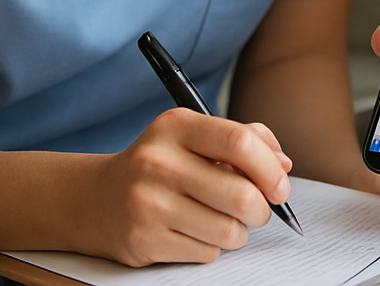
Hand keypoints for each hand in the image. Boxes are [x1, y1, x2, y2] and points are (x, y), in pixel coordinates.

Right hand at [79, 108, 293, 265]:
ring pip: (227, 230)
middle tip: (259, 209)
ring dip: (239, 231)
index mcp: (177, 126)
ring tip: (227, 220)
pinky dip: (212, 247)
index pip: (239, 142)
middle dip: (262, 209)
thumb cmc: (162, 163)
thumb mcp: (194, 135)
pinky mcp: (143, 241)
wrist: (96, 199)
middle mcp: (159, 162)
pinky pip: (205, 253)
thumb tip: (283, 164)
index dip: (269, 167)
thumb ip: (243, 139)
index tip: (280, 185)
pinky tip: (196, 232)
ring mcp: (149, 203)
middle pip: (240, 194)